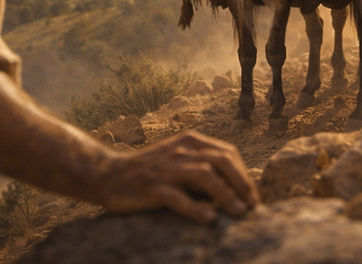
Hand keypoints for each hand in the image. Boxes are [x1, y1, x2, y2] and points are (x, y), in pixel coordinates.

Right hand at [94, 130, 259, 223]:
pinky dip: (196, 209)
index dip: (243, 174)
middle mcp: (180, 151)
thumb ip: (201, 165)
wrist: (108, 174)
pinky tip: (210, 220)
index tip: (251, 195)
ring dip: (226, 195)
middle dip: (241, 183)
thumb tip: (235, 188)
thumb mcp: (177, 159)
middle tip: (252, 205)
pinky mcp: (152, 188)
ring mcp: (166, 169)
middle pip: (221, 161)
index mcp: (189, 141)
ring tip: (239, 213)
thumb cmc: (149, 171)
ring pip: (204, 177)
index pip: (227, 153)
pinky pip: (178, 198)